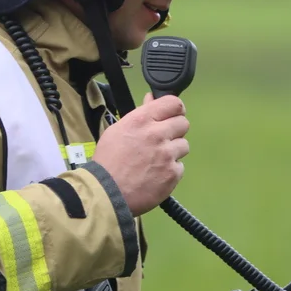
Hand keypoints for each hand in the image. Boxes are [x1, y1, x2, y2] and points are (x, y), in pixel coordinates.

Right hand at [91, 93, 189, 216]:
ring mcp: (167, 155)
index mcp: (142, 120)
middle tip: (162, 140)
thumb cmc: (108, 160)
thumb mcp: (118, 130)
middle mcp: (157, 134)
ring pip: (184, 145)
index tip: (172, 115)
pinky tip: (156, 174)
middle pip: (184, 123)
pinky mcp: (172, 174)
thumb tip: (152, 99)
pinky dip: (171, 170)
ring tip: (157, 160)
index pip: (174, 103)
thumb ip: (140, 114)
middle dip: (175, 131)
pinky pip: (180, 167)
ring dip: (173, 151)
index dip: (175, 109)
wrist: (106, 192)